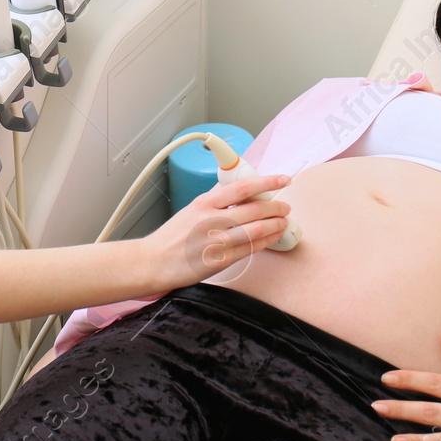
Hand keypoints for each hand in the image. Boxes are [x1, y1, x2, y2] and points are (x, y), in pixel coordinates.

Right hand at [140, 174, 290, 291]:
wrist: (154, 261)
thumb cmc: (172, 237)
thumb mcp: (191, 209)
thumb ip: (214, 198)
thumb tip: (234, 186)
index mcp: (204, 203)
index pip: (242, 187)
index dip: (267, 182)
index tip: (282, 179)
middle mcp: (212, 220)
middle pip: (254, 209)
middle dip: (276, 207)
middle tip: (285, 207)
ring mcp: (217, 241)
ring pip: (256, 230)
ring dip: (276, 225)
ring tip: (283, 222)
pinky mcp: (221, 260)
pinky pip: (251, 249)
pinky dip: (266, 242)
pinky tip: (273, 237)